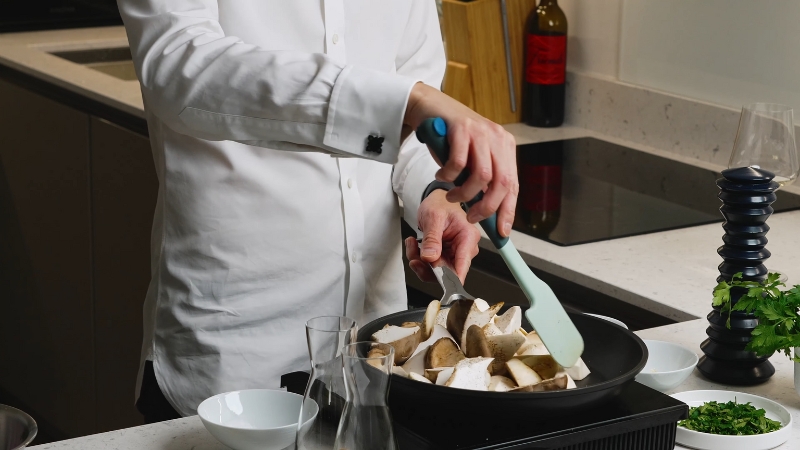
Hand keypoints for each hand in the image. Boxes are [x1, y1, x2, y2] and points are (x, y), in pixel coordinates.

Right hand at [404, 83, 518, 236]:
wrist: (431, 107)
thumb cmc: (450, 138)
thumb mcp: (472, 159)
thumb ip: (481, 180)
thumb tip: (487, 214)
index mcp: (505, 146)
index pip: (513, 184)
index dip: (508, 210)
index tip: (501, 230)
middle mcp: (497, 138)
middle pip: (501, 182)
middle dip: (487, 207)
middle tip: (472, 217)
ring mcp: (480, 131)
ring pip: (482, 176)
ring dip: (464, 193)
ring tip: (451, 195)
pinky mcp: (461, 128)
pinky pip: (458, 163)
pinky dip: (448, 176)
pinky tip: (441, 176)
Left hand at [405, 190, 480, 282]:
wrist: (436, 201)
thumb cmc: (440, 204)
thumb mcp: (433, 217)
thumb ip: (432, 238)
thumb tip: (431, 258)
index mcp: (468, 237)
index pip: (463, 264)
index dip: (452, 278)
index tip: (441, 283)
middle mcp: (465, 249)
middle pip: (448, 272)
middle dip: (427, 267)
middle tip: (414, 255)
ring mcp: (455, 254)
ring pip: (437, 272)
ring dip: (420, 263)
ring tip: (412, 245)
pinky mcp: (445, 257)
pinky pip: (431, 267)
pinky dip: (420, 259)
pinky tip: (415, 246)